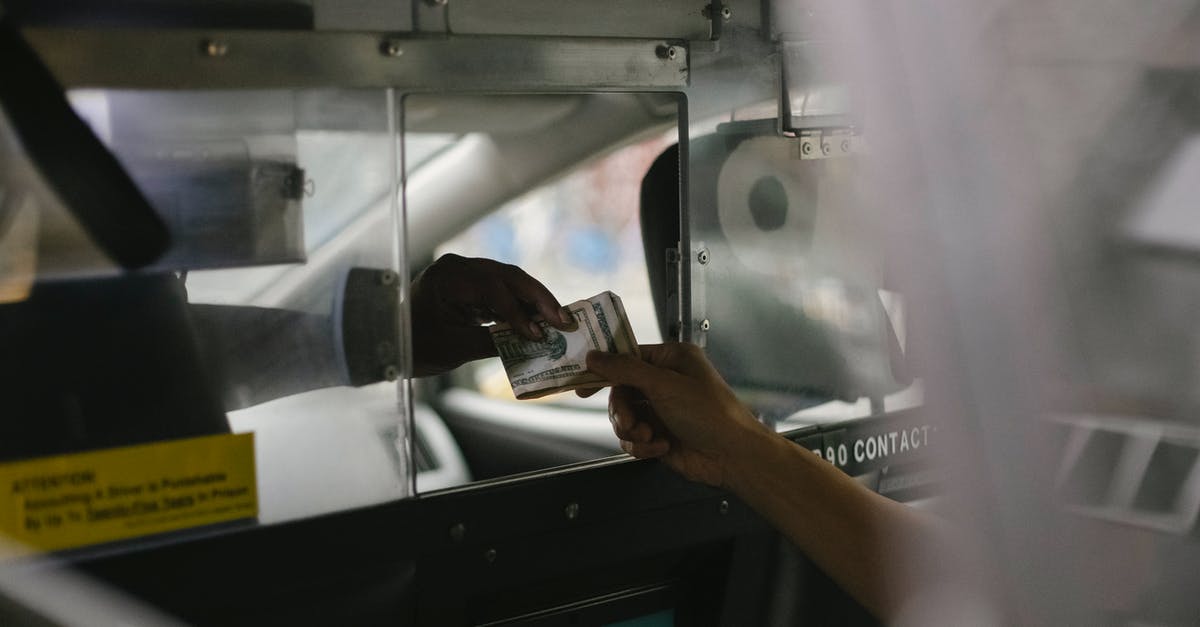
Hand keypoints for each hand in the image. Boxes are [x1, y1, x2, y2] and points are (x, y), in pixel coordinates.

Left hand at [411, 254, 575, 375]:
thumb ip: (493, 342)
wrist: (391, 341)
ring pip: (510, 280)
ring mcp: (466, 272)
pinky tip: (540, 319)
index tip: (537, 334)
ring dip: (535, 300)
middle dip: (538, 298)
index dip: (518, 312)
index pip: (492, 288)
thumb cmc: (415, 345)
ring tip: (559, 320)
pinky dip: (522, 304)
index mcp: (448, 276)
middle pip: (508, 276)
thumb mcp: (454, 348)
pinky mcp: (473, 283)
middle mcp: (459, 267)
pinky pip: (504, 289)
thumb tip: (531, 343)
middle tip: (563, 320)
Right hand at [586, 343, 767, 487]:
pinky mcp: (659, 435)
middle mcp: (666, 382)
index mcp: (672, 359)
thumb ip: (625, 369)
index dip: (605, 371)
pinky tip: (660, 447)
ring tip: (648, 437)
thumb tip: (595, 357)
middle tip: (629, 422)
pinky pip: (632, 439)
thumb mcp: (664, 384)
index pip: (628, 357)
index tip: (584, 386)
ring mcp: (662, 410)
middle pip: (621, 391)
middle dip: (622, 411)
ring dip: (632, 430)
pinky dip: (642, 446)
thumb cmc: (711, 414)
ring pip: (623, 417)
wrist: (732, 456)